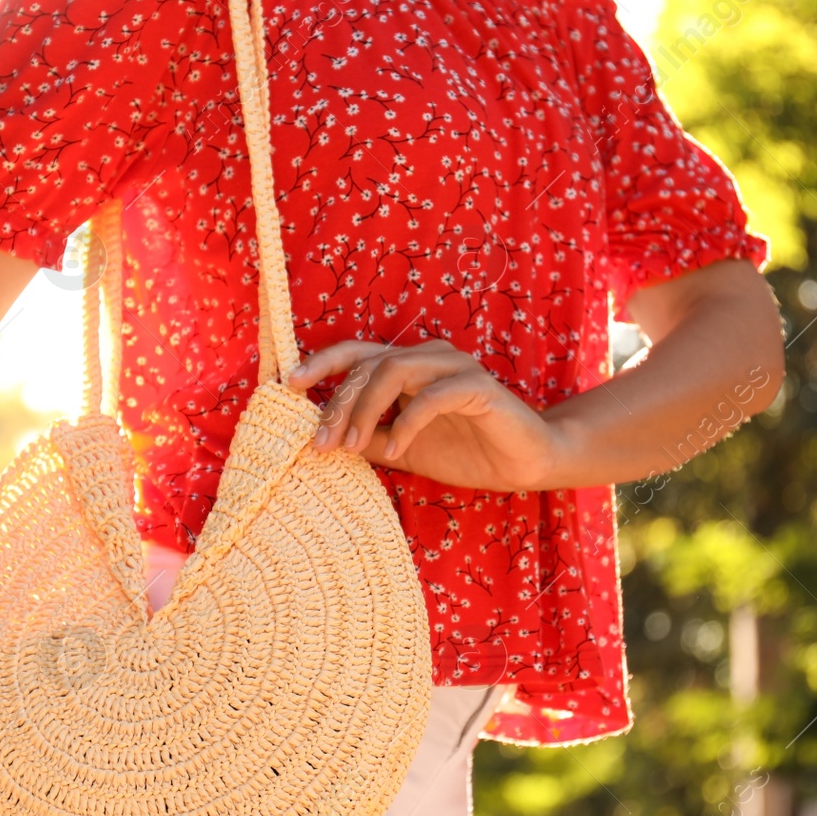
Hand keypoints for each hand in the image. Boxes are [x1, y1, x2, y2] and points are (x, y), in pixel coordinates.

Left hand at [286, 339, 557, 492]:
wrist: (526, 461)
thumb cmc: (466, 450)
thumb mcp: (401, 449)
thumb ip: (366, 439)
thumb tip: (318, 441)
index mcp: (408, 366)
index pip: (356, 354)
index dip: (321, 363)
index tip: (290, 386)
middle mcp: (428, 357)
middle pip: (368, 364)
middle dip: (338, 404)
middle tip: (321, 443)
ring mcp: (454, 368)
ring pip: (394, 370)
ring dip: (365, 409)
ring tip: (351, 446)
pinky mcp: (478, 387)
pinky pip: (433, 397)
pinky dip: (408, 423)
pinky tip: (398, 451)